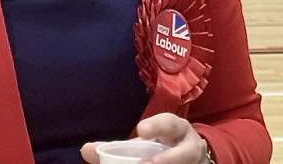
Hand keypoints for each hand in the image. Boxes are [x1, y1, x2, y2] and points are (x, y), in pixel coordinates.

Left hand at [80, 113, 209, 162]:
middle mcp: (192, 146)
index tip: (140, 130)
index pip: (169, 123)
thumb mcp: (144, 143)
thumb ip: (116, 148)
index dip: (156, 126)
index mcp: (177, 129)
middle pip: (186, 152)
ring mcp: (197, 163)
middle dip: (167, 159)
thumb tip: (85, 150)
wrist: (193, 159)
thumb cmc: (162, 148)